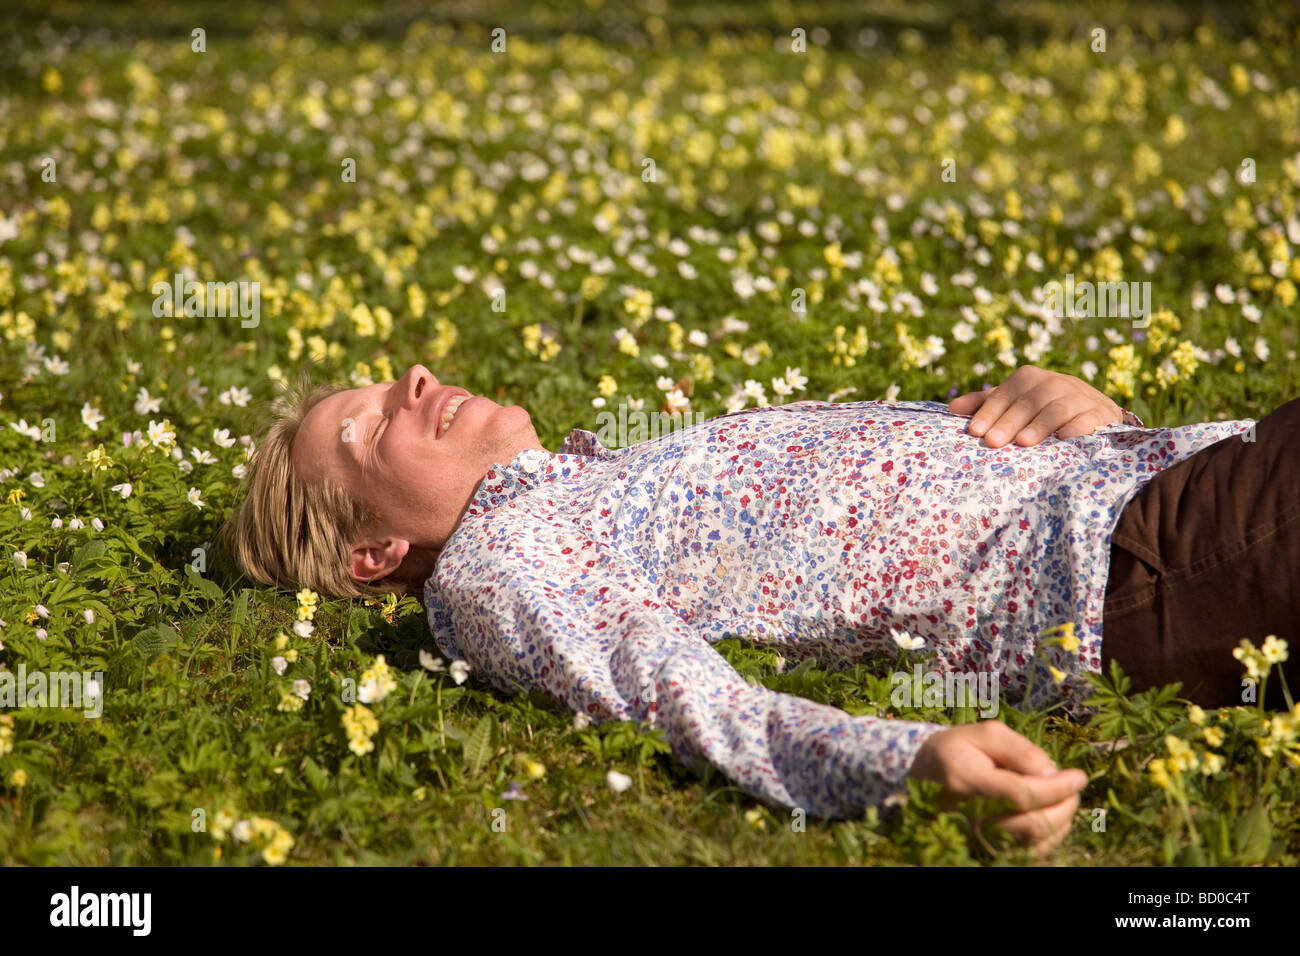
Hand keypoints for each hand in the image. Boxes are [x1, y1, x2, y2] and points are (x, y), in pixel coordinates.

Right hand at [907, 721, 1086, 857]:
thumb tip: (1052, 772)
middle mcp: (968, 815)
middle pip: (1031, 823)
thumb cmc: (956, 751)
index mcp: (964, 779)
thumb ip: (1019, 749)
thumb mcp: (982, 734)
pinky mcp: (985, 849)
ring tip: (1065, 797)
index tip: (1079, 776)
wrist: (921, 779)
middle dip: (1064, 804)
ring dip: (1061, 821)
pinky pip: (1029, 852)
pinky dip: (1050, 836)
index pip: (1020, 793)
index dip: (1057, 787)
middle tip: (1075, 786)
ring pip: (1034, 842)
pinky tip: (1052, 815)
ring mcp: (976, 837)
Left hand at [948, 365, 1123, 447]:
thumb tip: (951, 408)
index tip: (974, 431)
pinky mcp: (1101, 413)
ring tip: (1024, 443)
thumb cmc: (1043, 408)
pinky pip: (1089, 418)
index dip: (989, 410)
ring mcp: (1080, 396)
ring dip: (1040, 424)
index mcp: (1030, 378)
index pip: (1007, 392)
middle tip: (992, 442)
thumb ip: (987, 403)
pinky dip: (1077, 427)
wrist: (1095, 410)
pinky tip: (1064, 439)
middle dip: (1009, 421)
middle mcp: (1055, 382)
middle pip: (1030, 400)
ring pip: (1058, 407)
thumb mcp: (1017, 402)